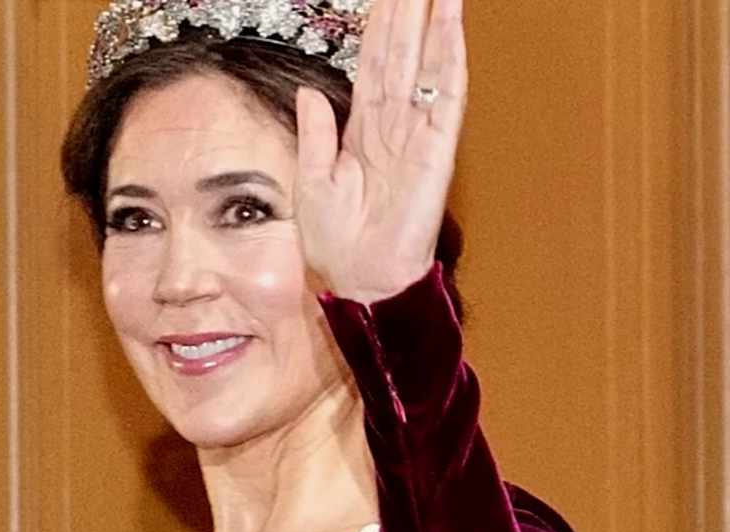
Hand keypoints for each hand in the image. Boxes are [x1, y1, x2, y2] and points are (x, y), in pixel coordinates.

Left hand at [295, 0, 465, 303]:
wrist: (358, 279)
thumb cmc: (335, 241)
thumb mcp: (310, 182)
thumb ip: (313, 135)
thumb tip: (307, 92)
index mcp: (361, 132)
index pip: (372, 66)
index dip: (377, 29)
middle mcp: (392, 125)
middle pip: (400, 54)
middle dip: (406, 13)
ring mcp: (417, 133)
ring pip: (425, 64)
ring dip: (433, 23)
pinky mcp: (436, 149)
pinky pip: (445, 96)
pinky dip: (449, 59)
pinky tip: (452, 26)